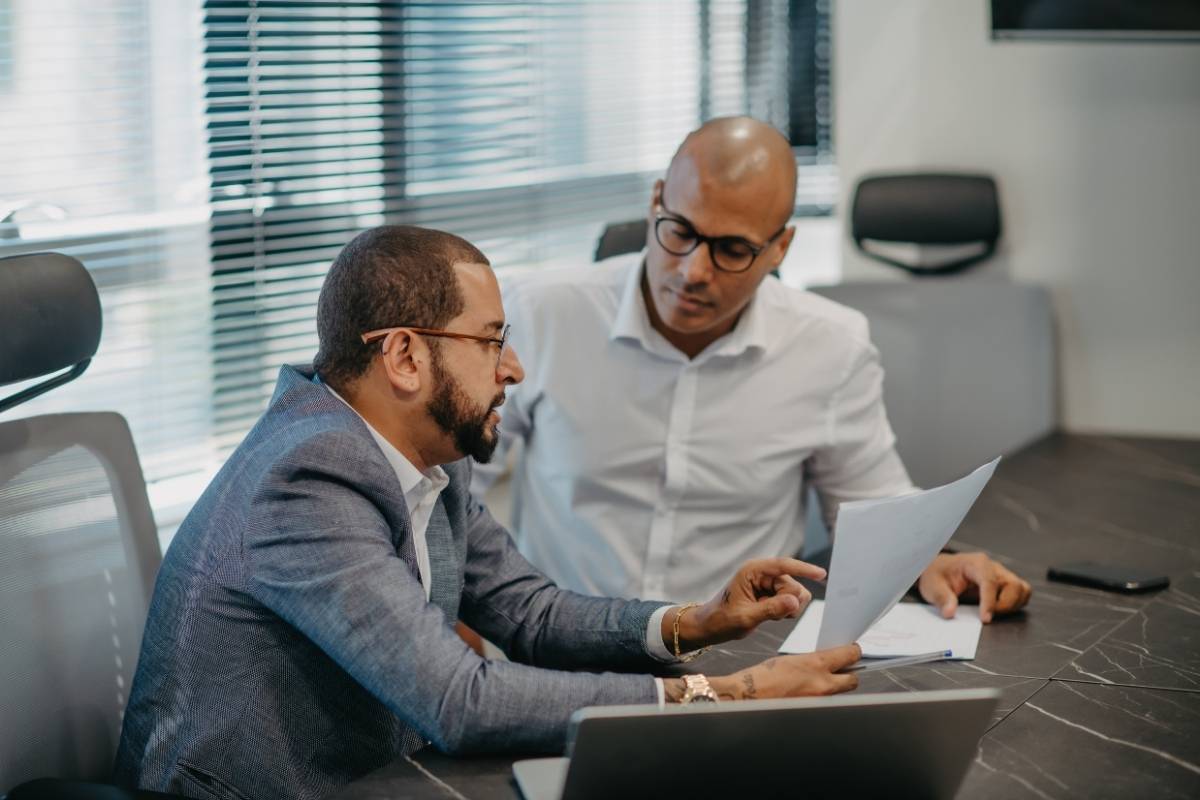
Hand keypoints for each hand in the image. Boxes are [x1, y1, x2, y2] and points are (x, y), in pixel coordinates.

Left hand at [668, 557, 824, 651]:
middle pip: (793, 585)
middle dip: (788, 602)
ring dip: (787, 608)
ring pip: (795, 594)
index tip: (822, 574)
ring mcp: (767, 583)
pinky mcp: (771, 592)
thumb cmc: (721, 619)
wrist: (710, 626)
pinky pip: (791, 601)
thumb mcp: (745, 617)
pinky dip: (785, 611)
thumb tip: (795, 601)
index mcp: (752, 571)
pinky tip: (769, 615)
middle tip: (769, 615)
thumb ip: (771, 609)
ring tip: (766, 615)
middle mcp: (762, 573)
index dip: (804, 569)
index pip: (783, 565)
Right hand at [703, 644, 861, 700]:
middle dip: (850, 673)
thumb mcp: (791, 659)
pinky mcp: (814, 712)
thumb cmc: (763, 676)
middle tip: (843, 668)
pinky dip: (823, 697)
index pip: (850, 655)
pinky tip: (811, 693)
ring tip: (822, 681)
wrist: (748, 696)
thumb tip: (827, 662)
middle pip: (854, 679)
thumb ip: (813, 661)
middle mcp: (823, 684)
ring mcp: (820, 701)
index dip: (854, 651)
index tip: (853, 650)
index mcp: (816, 664)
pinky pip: (827, 703)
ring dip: (836, 686)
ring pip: (840, 693)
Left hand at [917, 552, 1032, 622]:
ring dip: (1012, 605)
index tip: (985, 619)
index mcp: (975, 563)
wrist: (940, 571)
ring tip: (993, 613)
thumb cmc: (938, 575)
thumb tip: (950, 612)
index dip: (989, 602)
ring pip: (1021, 589)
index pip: (989, 581)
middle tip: (986, 616)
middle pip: (1013, 585)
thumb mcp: (932, 586)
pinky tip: (999, 610)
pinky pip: (1022, 592)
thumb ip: (942, 598)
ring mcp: (1001, 575)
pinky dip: (1016, 604)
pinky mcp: (1004, 584)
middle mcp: (992, 567)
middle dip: (1004, 605)